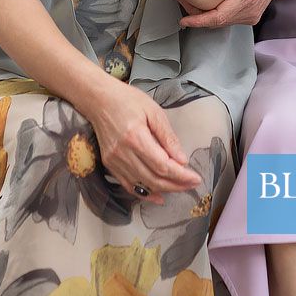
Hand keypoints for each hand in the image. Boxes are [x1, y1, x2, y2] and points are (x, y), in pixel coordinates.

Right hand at [88, 77, 201, 203]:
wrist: (99, 99)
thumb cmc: (127, 100)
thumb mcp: (153, 111)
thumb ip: (168, 137)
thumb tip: (182, 160)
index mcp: (135, 137)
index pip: (162, 165)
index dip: (181, 176)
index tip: (196, 178)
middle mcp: (123, 153)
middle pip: (153, 179)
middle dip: (176, 185)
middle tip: (192, 184)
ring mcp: (114, 161)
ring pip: (142, 185)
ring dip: (163, 190)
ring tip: (180, 188)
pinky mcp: (109, 164)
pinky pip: (128, 185)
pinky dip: (145, 193)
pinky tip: (158, 195)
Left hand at [178, 0, 290, 27]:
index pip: (219, 16)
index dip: (199, 20)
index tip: (184, 20)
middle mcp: (250, 10)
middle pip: (218, 21)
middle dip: (197, 16)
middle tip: (182, 1)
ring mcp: (251, 15)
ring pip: (223, 22)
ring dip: (206, 16)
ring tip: (189, 3)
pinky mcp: (251, 16)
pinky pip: (229, 20)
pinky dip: (216, 15)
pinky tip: (205, 6)